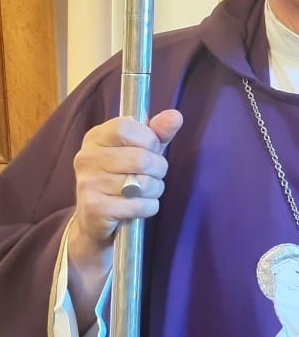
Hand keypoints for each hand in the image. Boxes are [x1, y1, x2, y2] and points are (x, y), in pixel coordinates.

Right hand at [66, 110, 181, 327]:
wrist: (95, 220)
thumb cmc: (122, 177)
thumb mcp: (141, 149)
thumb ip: (158, 132)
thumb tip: (175, 116)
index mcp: (96, 137)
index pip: (126, 127)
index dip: (148, 139)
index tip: (150, 148)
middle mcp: (86, 158)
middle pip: (140, 158)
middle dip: (158, 168)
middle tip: (153, 174)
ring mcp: (88, 184)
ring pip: (143, 183)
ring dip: (155, 189)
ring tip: (145, 191)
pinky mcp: (94, 209)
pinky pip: (139, 205)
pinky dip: (149, 207)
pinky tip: (140, 206)